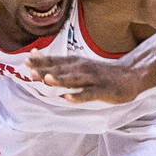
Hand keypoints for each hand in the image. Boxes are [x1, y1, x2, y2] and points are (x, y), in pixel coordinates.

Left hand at [26, 53, 143, 104]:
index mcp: (76, 62)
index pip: (55, 61)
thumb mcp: (80, 64)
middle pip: (62, 69)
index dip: (41, 61)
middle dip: (46, 70)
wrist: (130, 75)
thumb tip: (36, 57)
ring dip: (60, 79)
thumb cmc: (101, 73)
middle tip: (30, 70)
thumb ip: (61, 64)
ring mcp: (92, 79)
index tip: (26, 61)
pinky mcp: (102, 90)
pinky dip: (78, 96)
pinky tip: (68, 98)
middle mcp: (82, 68)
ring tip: (47, 79)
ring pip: (74, 80)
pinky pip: (89, 94)